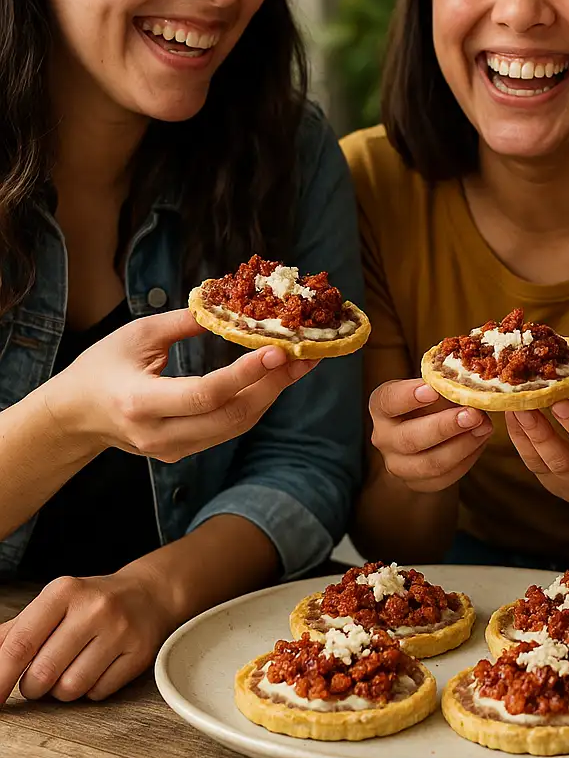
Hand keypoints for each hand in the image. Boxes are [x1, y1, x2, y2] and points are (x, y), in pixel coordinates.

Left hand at [0, 566, 175, 702]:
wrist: (148, 594)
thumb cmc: (90, 603)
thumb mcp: (51, 605)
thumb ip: (12, 633)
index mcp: (64, 592)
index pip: (19, 645)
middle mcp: (95, 607)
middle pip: (42, 675)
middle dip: (34, 686)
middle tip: (43, 674)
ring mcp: (121, 630)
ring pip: (69, 689)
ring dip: (63, 689)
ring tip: (74, 667)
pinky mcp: (140, 652)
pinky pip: (98, 693)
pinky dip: (92, 688)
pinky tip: (99, 666)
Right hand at [43, 308, 318, 462]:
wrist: (75, 417)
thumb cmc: (102, 368)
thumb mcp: (136, 335)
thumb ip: (184, 322)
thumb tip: (229, 304)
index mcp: (140, 402)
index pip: (203, 394)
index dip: (244, 374)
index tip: (276, 351)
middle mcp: (158, 435)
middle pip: (230, 416)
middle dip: (272, 385)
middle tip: (303, 355)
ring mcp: (172, 450)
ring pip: (235, 427)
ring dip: (271, 394)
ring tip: (299, 365)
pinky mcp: (183, 453)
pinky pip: (228, 430)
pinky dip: (254, 404)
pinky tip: (274, 380)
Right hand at [368, 379, 492, 491]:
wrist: (426, 438)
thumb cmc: (429, 404)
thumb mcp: (432, 388)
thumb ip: (445, 385)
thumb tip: (472, 384)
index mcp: (381, 407)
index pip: (388, 401)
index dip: (408, 396)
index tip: (432, 390)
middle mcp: (383, 437)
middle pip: (410, 438)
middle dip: (445, 426)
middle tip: (473, 414)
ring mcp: (398, 465)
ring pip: (430, 463)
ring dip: (462, 445)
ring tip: (484, 427)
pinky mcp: (417, 484)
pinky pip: (444, 477)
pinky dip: (467, 459)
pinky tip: (480, 441)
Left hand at [506, 349, 568, 505]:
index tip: (560, 401)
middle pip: (568, 463)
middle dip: (544, 434)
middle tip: (526, 404)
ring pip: (545, 464)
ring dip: (526, 434)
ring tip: (513, 405)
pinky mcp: (552, 484)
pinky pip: (532, 463)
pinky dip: (519, 438)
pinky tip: (512, 414)